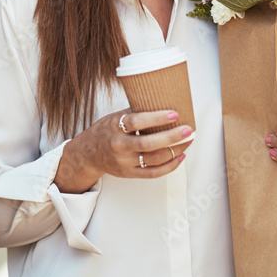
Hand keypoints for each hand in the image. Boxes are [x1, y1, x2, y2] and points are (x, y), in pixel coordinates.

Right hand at [55, 109, 193, 192]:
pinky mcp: (129, 174)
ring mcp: (124, 162)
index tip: (174, 114)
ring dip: (175, 150)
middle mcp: (118, 146)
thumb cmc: (106, 131)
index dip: (156, 118)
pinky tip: (180, 156)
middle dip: (171, 137)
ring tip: (187, 140)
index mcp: (114, 127)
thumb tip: (163, 101)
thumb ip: (135, 112)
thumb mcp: (115, 117)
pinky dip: (170, 166)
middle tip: (187, 130)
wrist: (88, 154)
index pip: (136, 122)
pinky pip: (153, 173)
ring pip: (154, 160)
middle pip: (148, 144)